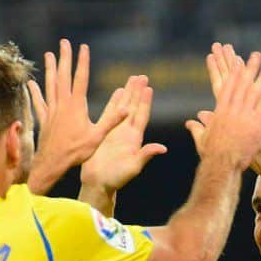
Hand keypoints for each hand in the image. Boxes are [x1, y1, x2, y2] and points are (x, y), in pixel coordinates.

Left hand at [28, 39, 128, 193]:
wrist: (53, 163)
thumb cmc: (76, 152)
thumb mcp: (97, 137)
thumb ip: (111, 122)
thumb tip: (126, 109)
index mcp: (76, 106)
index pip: (81, 78)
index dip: (83, 62)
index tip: (83, 47)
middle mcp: (62, 104)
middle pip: (63, 76)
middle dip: (65, 58)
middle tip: (64, 42)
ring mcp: (52, 110)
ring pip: (50, 85)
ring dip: (50, 69)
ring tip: (49, 55)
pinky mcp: (44, 119)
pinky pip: (38, 102)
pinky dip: (35, 92)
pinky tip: (31, 83)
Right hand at [81, 75, 167, 195]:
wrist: (97, 183)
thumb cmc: (116, 179)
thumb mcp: (133, 167)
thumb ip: (146, 155)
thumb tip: (163, 148)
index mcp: (135, 140)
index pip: (142, 116)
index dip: (146, 102)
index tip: (149, 88)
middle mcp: (126, 133)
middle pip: (134, 107)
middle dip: (138, 92)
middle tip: (142, 77)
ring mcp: (115, 131)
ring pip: (123, 107)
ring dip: (127, 93)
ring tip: (132, 79)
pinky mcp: (103, 132)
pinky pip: (109, 113)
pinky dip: (113, 102)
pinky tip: (117, 92)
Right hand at [184, 46, 260, 170]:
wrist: (222, 165)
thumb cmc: (211, 154)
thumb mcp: (202, 139)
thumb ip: (197, 128)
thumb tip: (189, 123)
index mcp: (220, 111)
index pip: (228, 87)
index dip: (234, 73)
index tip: (238, 61)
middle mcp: (232, 110)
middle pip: (243, 84)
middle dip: (249, 68)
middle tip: (256, 56)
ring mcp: (244, 116)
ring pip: (255, 91)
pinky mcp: (256, 124)